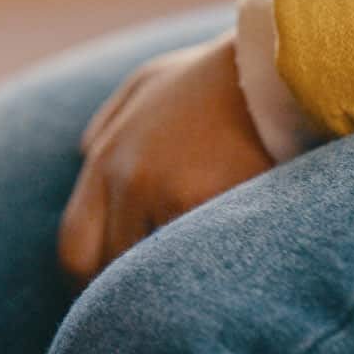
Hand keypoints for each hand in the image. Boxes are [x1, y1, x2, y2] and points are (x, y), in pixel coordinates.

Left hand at [58, 32, 274, 285]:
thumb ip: (109, 125)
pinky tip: (231, 255)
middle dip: (127, 286)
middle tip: (156, 292)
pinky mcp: (216, 204)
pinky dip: (212, 265)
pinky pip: (199, 258)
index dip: (91, 280)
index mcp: (107, 157)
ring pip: (155, 269)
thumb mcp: (148, 84)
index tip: (114, 289)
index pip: (74, 249)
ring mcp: (170, 193)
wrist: (279, 61)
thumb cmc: (216, 75)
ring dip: (172, 275)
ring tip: (197, 268)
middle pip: (107, 270)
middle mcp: (128, 180)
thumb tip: (84, 156)